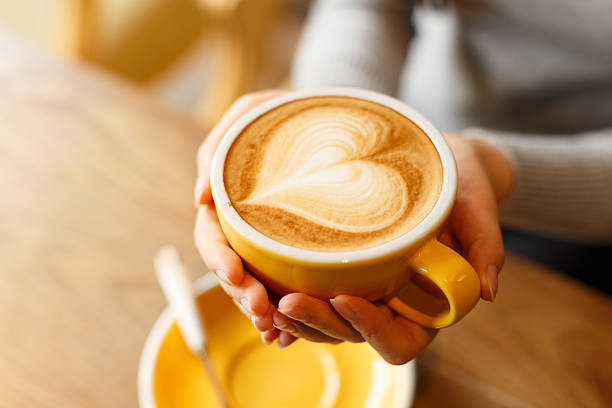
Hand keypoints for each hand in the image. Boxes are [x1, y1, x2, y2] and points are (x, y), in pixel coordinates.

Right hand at [194, 90, 342, 346]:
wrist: (334, 121)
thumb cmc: (288, 111)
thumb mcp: (252, 113)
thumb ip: (218, 147)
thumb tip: (198, 198)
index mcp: (230, 201)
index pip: (213, 236)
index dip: (218, 259)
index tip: (235, 274)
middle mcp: (247, 228)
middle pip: (233, 271)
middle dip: (243, 294)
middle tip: (264, 312)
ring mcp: (271, 244)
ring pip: (258, 286)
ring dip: (264, 312)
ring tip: (278, 329)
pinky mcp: (299, 253)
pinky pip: (288, 288)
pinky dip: (287, 314)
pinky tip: (292, 334)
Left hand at [194, 92, 513, 362]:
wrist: (437, 161)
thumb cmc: (459, 181)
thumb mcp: (476, 201)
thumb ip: (485, 244)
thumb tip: (489, 290)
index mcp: (425, 302)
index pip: (398, 339)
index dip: (370, 327)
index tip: (345, 297)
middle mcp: (390, 304)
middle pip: (350, 335)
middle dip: (317, 324)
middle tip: (286, 301)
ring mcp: (362, 290)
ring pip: (322, 322)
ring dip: (291, 318)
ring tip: (263, 297)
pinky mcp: (339, 270)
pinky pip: (309, 294)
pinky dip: (282, 300)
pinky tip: (260, 289)